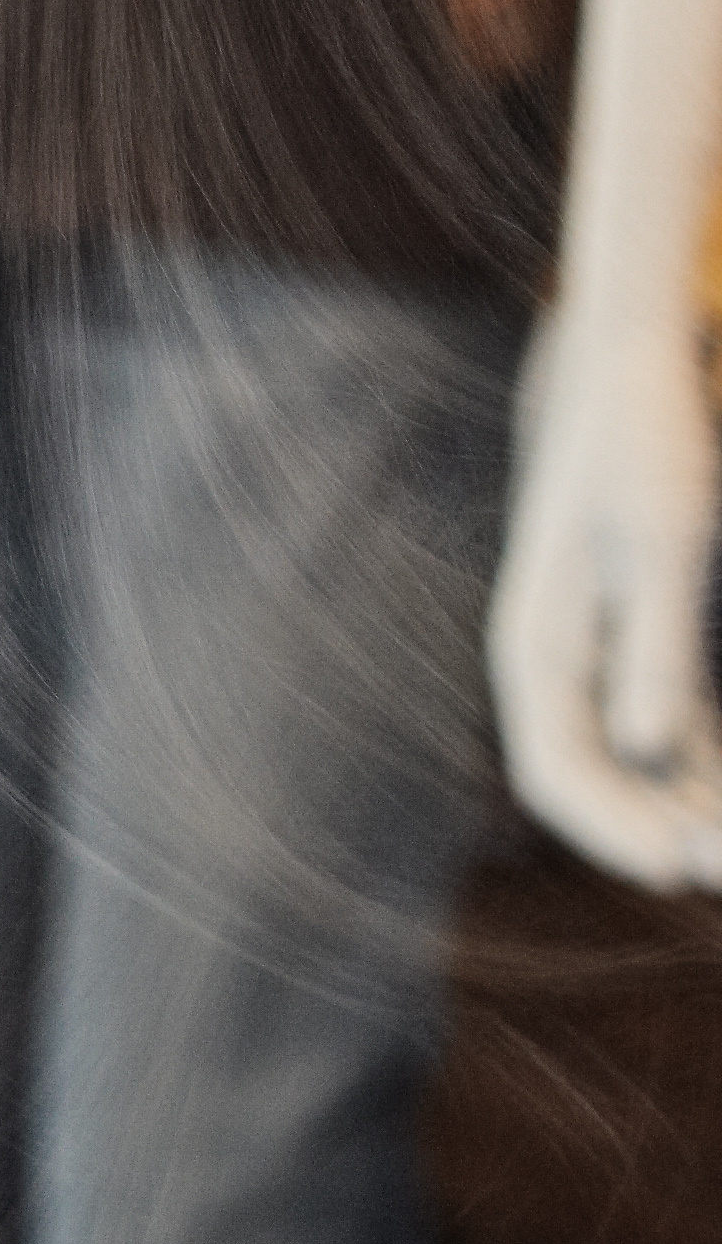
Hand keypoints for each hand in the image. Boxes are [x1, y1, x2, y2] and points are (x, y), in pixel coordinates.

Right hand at [493, 310, 721, 889]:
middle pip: (605, 780)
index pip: (555, 771)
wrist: (636, 372)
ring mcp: (605, 654)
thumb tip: (647, 750)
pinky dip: (713, 759)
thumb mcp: (662, 548)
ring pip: (647, 761)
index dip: (614, 832)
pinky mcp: (651, 637)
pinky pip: (682, 721)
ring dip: (697, 802)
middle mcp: (562, 664)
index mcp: (538, 646)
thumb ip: (656, 651)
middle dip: (672, 830)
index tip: (681, 871)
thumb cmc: (647, 448)